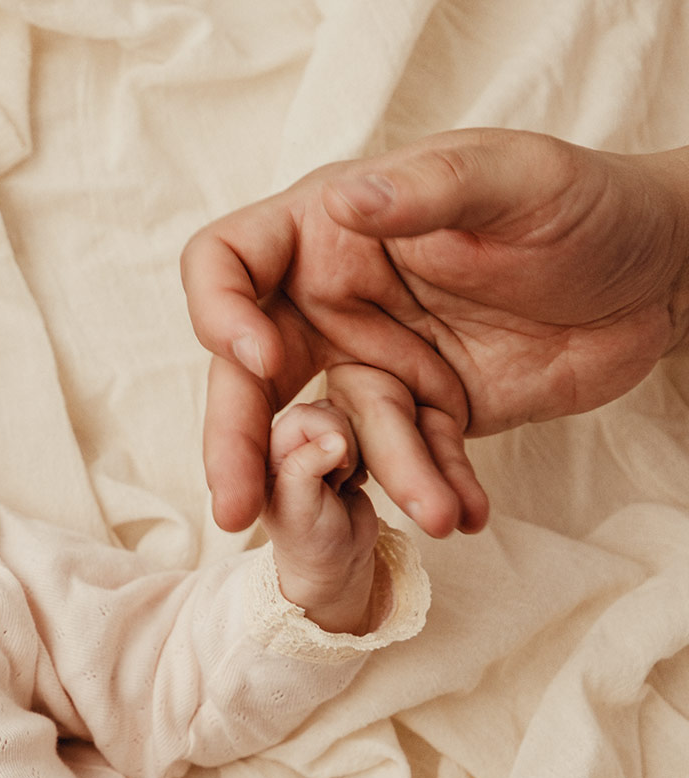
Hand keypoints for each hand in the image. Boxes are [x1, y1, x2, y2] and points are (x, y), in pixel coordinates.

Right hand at [183, 128, 688, 536]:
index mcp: (331, 227)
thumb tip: (343, 203)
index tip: (260, 359)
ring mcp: (376, 359)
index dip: (219, 312)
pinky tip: (467, 512)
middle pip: (246, 373)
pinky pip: (411, 461)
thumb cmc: (591, 201)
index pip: (226, 262)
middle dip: (236, 441)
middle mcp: (334, 297)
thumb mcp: (515, 180)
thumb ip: (427, 191)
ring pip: (332, 433)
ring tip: (438, 511)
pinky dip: (436, 489)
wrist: (670, 271)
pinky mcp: (427, 410)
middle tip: (237, 506)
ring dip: (381, 476)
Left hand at [260, 400, 378, 634]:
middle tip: (338, 480)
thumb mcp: (300, 511)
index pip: (302, 416)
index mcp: (264, 454)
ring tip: (344, 481)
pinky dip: (368, 453)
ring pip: (347, 417)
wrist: (337, 560)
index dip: (327, 437)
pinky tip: (354, 480)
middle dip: (343, 443)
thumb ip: (306, 470)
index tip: (333, 474)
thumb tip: (334, 438)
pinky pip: (364, 431)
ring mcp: (314, 444)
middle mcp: (285, 443)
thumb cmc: (309, 541)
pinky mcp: (340, 450)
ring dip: (355, 449)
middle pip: (326, 411)